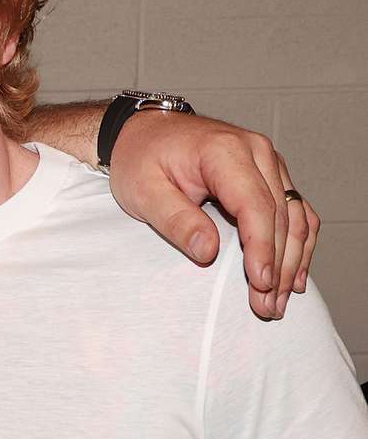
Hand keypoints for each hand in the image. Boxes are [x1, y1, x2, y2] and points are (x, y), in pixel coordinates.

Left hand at [108, 111, 319, 319]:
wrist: (141, 132)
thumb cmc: (140, 158)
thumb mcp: (143, 191)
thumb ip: (176, 220)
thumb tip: (207, 251)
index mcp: (225, 151)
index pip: (256, 206)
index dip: (262, 248)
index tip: (261, 283)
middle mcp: (256, 151)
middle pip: (281, 216)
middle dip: (277, 265)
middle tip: (267, 306)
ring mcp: (267, 161)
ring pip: (295, 216)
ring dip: (292, 260)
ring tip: (279, 299)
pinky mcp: (269, 173)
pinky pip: (295, 210)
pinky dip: (298, 242)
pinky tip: (294, 273)